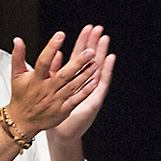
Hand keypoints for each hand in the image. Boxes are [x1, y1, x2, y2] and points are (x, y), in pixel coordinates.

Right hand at [8, 28, 100, 137]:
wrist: (22, 121)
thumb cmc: (21, 96)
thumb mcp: (16, 75)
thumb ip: (18, 56)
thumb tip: (18, 40)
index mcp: (36, 79)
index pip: (43, 61)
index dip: (51, 47)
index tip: (60, 35)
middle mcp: (47, 89)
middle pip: (63, 74)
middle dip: (77, 62)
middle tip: (89, 51)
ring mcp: (56, 100)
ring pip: (73, 86)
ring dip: (85, 74)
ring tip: (96, 63)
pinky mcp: (63, 110)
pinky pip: (76, 99)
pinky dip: (85, 91)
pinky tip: (94, 81)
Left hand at [48, 25, 113, 142]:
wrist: (61, 132)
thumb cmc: (55, 111)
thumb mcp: (50, 87)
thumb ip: (52, 71)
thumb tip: (55, 54)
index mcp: (73, 77)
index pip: (79, 55)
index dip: (83, 42)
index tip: (87, 29)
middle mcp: (84, 82)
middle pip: (90, 58)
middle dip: (94, 43)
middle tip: (98, 28)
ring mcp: (91, 89)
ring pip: (98, 67)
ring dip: (102, 53)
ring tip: (105, 39)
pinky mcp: (95, 98)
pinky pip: (102, 82)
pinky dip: (106, 70)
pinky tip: (110, 59)